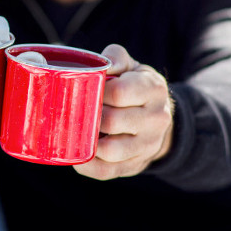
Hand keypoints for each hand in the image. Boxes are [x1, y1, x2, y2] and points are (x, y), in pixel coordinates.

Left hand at [74, 44, 172, 179]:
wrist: (157, 117)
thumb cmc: (135, 87)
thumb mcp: (131, 67)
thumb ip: (116, 58)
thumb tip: (100, 65)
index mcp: (153, 89)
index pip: (119, 92)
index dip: (95, 91)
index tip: (83, 88)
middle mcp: (156, 119)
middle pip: (112, 121)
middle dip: (88, 115)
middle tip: (72, 109)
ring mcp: (148, 146)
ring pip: (110, 150)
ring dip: (86, 141)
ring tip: (73, 130)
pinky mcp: (135, 165)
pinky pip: (106, 171)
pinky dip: (86, 165)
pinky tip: (76, 154)